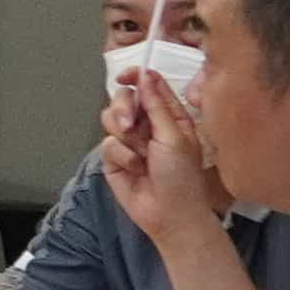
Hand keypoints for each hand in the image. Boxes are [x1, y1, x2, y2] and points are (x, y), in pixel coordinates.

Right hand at [102, 71, 229, 253]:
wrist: (169, 214)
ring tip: (139, 154)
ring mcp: (130, 141)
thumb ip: (157, 104)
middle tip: (129, 124)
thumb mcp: (174, 136)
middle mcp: (148, 125)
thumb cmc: (182, 177)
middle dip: (124, 109)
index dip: (136, 77)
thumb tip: (145, 75)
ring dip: (123, 136)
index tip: (126, 77)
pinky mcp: (114, 158)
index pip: (149, 86)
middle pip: (124, 99)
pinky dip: (121, 156)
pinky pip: (107, 144)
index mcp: (169, 116)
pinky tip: (134, 169)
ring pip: (110, 119)